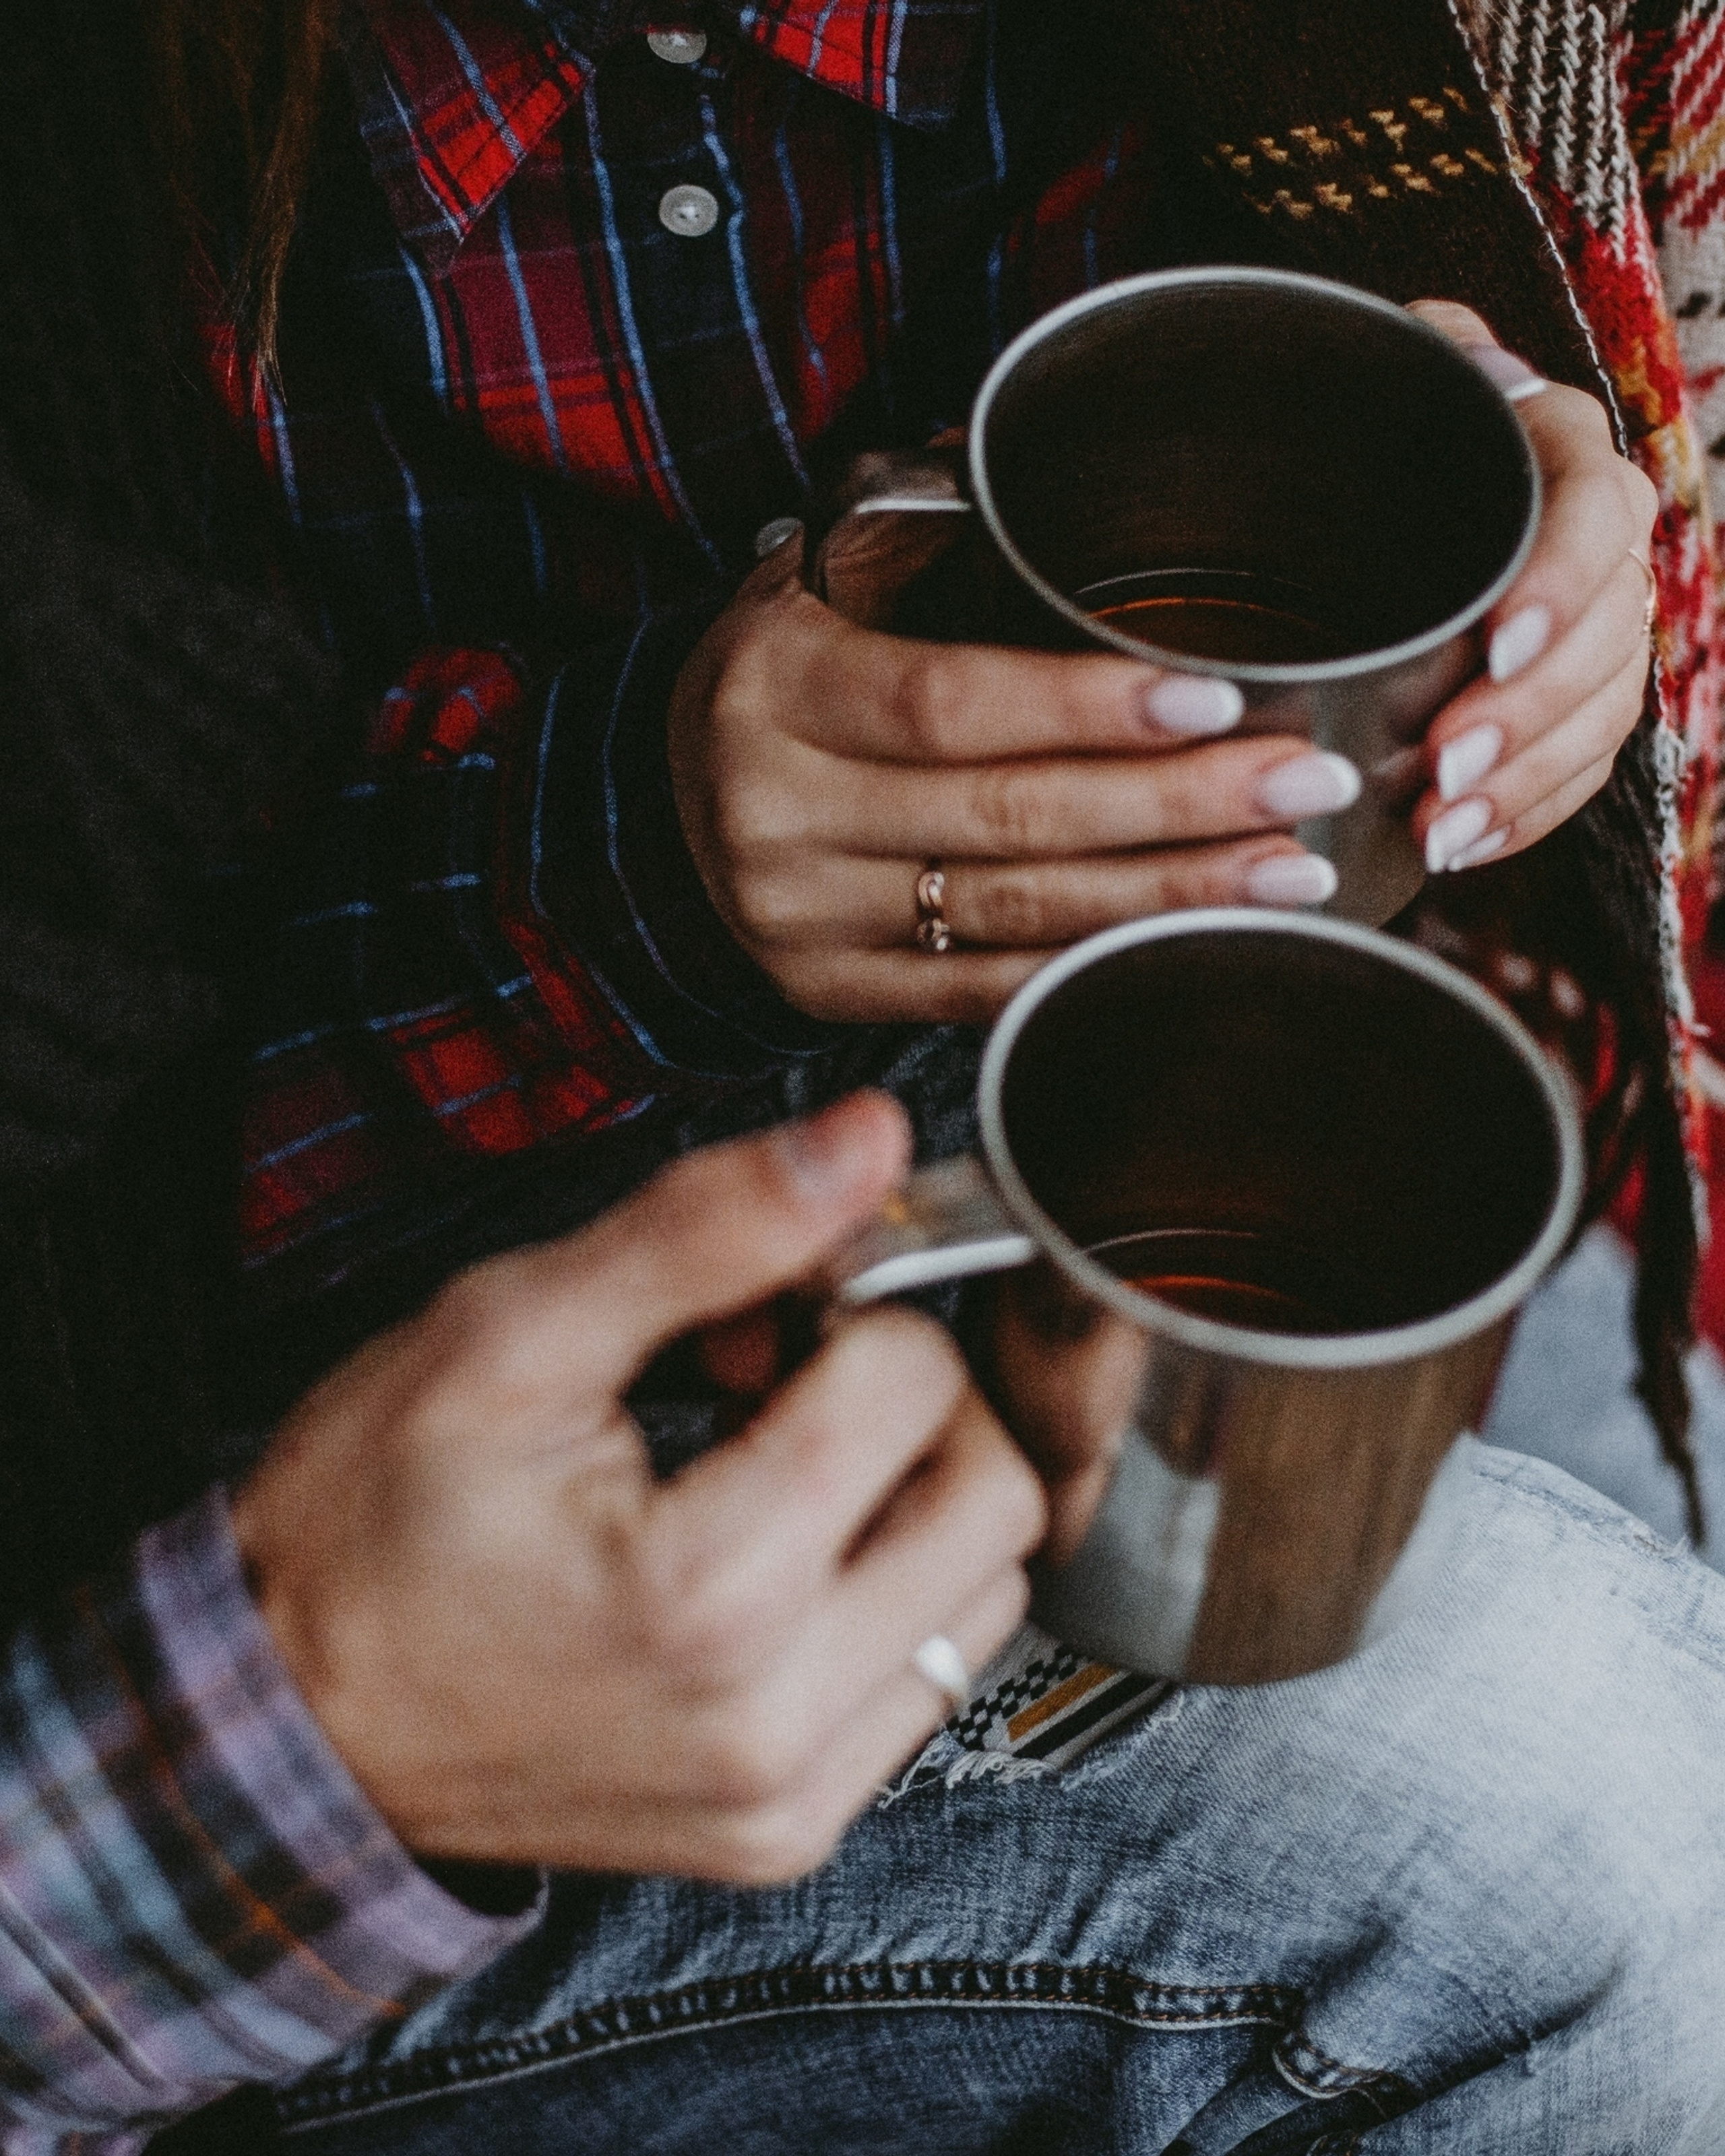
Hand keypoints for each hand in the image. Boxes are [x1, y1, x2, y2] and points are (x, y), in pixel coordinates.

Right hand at [229, 1094, 1043, 1880]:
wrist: (287, 1722)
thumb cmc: (370, 1523)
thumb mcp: (511, 1331)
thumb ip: (707, 1226)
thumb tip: (866, 1141)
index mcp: (710, 1593)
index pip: (917, 1381)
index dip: (847, 1308)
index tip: (757, 1312)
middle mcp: (774, 1719)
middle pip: (994, 1494)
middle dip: (911, 1400)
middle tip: (785, 1377)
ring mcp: (788, 1794)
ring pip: (984, 1591)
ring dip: (911, 1497)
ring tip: (774, 1466)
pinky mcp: (787, 1827)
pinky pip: (927, 1680)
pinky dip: (886, 1592)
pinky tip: (776, 1554)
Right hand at [668, 542, 1358, 1024]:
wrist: (657, 806)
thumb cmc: (775, 678)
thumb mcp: (813, 586)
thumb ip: (927, 542)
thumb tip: (1072, 462)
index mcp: (775, 691)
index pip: (949, 704)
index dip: (1087, 708)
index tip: (1213, 698)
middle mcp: (778, 815)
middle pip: (1006, 819)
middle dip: (1176, 807)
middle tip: (1303, 785)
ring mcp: (802, 922)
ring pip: (1013, 916)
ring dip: (1166, 896)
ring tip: (1288, 871)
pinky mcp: (827, 992)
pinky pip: (980, 991)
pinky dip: (1093, 967)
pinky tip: (1194, 942)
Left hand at [1407, 300, 1658, 873]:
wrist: (1370, 479)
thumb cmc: (1374, 415)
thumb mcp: (1390, 363)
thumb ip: (1426, 350)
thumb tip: (1473, 365)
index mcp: (1565, 450)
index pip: (1595, 512)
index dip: (1557, 583)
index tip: (1496, 645)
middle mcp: (1601, 542)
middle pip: (1605, 636)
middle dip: (1528, 714)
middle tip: (1445, 765)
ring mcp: (1597, 627)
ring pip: (1598, 715)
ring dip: (1523, 782)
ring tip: (1442, 827)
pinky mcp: (1573, 702)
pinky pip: (1579, 770)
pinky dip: (1523, 815)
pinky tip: (1461, 844)